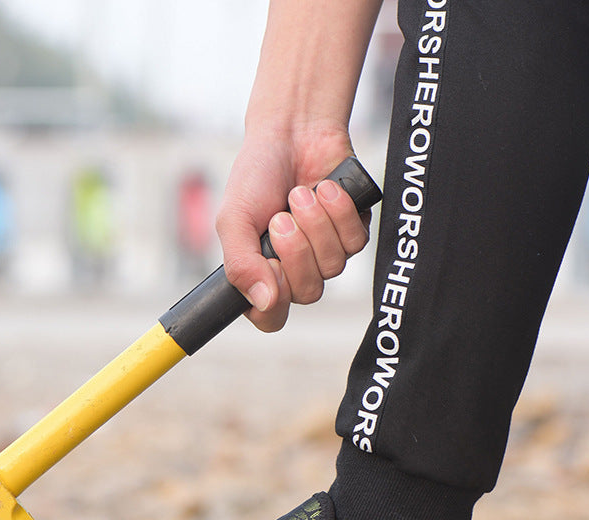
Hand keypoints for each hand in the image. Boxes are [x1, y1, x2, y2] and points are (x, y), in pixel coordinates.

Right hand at [216, 129, 371, 331]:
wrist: (292, 131)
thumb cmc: (257, 175)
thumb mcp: (233, 219)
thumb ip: (240, 264)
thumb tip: (263, 302)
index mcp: (260, 274)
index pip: (270, 318)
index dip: (273, 301)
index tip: (268, 265)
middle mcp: (293, 271)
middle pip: (307, 293)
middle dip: (296, 250)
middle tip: (281, 216)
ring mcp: (325, 255)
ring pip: (333, 267)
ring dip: (316, 225)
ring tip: (300, 194)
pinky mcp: (352, 234)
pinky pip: (355, 242)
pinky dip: (339, 212)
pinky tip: (325, 190)